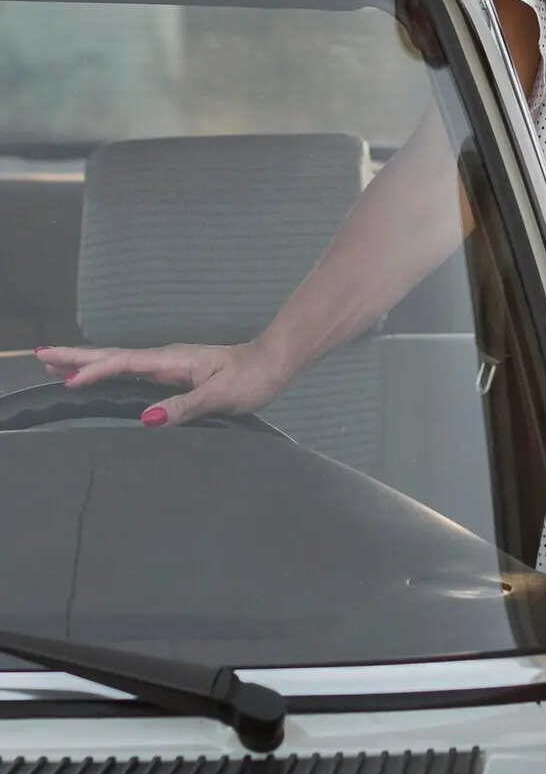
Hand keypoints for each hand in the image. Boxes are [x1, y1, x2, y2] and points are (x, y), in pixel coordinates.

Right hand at [34, 337, 291, 427]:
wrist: (274, 363)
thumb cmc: (251, 378)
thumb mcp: (220, 395)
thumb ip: (184, 407)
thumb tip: (146, 418)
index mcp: (173, 361)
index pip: (125, 363)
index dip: (97, 371)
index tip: (69, 380)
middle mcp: (166, 359)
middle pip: (115, 356)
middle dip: (79, 357)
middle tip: (42, 356)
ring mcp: (169, 365)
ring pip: (121, 362)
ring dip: (90, 362)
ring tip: (58, 367)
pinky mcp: (175, 373)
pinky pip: (133, 370)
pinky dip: (111, 371)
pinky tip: (103, 378)